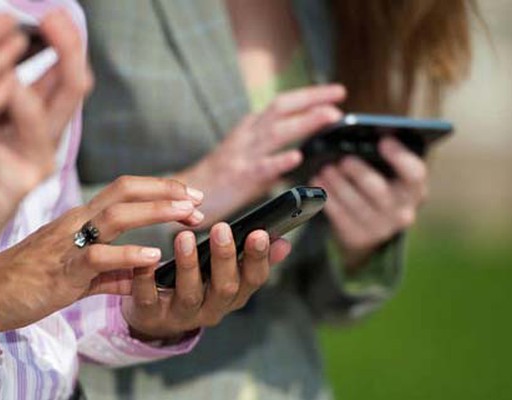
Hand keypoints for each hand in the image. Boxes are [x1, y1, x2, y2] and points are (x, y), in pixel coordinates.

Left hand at [0, 10, 91, 316]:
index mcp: (35, 120)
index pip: (61, 75)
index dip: (62, 42)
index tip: (51, 12)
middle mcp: (44, 138)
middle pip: (71, 89)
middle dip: (69, 49)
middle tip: (58, 16)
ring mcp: (36, 163)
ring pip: (54, 115)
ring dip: (46, 76)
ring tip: (34, 41)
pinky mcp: (20, 186)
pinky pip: (21, 151)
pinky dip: (9, 122)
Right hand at [0, 176, 204, 331]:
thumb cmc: (31, 281)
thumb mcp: (78, 273)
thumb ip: (111, 273)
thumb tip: (140, 275)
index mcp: (81, 220)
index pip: (124, 191)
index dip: (160, 189)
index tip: (190, 197)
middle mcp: (76, 223)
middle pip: (124, 191)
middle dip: (165, 191)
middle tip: (198, 200)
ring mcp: (68, 244)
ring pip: (115, 216)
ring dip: (155, 212)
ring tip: (186, 215)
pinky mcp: (61, 271)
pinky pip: (97, 258)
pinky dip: (127, 254)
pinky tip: (153, 255)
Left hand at [122, 223, 291, 340]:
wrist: (159, 318)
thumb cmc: (199, 285)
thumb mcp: (229, 276)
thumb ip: (253, 258)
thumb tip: (284, 242)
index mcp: (235, 295)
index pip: (254, 279)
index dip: (258, 258)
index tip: (260, 232)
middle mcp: (213, 308)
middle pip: (225, 288)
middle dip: (225, 258)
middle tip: (222, 228)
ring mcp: (182, 314)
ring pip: (189, 294)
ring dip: (188, 265)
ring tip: (183, 237)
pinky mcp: (152, 315)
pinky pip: (149, 300)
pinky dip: (147, 280)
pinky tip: (147, 261)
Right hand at [174, 85, 344, 224]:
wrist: (188, 195)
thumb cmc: (218, 179)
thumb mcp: (245, 156)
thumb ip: (269, 151)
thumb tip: (299, 154)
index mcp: (249, 129)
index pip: (281, 104)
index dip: (308, 96)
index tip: (335, 93)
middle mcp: (246, 136)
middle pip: (280, 108)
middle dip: (311, 99)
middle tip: (339, 95)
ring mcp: (242, 155)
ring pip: (276, 132)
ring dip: (305, 122)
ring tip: (329, 116)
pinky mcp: (239, 178)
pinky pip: (261, 167)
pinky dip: (279, 161)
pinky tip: (296, 157)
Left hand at [312, 137, 427, 268]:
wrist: (369, 226)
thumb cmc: (377, 184)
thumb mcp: (386, 173)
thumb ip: (378, 157)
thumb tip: (357, 134)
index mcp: (414, 189)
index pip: (414, 173)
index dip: (400, 156)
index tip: (383, 141)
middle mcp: (402, 211)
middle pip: (378, 190)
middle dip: (359, 172)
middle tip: (343, 159)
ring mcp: (381, 228)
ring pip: (355, 204)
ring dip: (337, 184)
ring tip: (324, 169)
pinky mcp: (359, 237)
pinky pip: (340, 216)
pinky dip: (327, 198)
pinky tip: (317, 183)